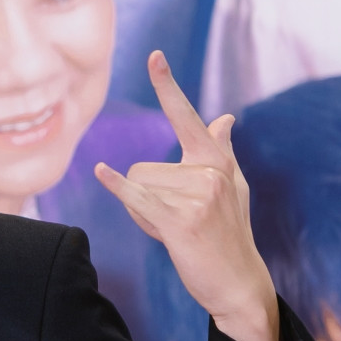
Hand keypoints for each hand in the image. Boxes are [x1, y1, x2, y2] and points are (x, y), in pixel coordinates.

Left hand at [95, 51, 282, 340]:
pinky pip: (138, 197)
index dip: (168, 87)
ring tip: (176, 233)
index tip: (153, 56)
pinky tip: (101, 172)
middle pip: (144, 169)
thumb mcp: (233, 188)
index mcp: (217, 161)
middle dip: (148, 198)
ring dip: (144, 214)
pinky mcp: (182, 221)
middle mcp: (211, 172)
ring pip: (138, 188)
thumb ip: (222, 151)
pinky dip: (118, 189)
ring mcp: (198, 196)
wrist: (238, 283)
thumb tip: (225, 118)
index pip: (187, 117)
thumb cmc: (229, 235)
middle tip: (178, 223)